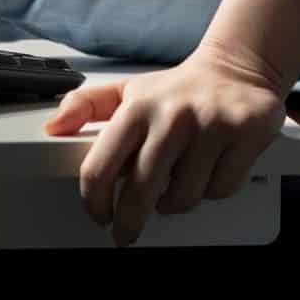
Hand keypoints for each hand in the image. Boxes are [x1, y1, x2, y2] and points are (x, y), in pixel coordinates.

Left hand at [44, 43, 289, 246]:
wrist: (235, 68)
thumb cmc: (177, 89)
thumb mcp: (127, 92)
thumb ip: (85, 106)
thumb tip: (53, 127)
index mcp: (137, 107)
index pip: (100, 167)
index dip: (94, 202)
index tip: (99, 215)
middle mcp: (173, 116)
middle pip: (141, 194)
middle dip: (129, 221)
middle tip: (126, 231)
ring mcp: (211, 124)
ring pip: (184, 198)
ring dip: (176, 201)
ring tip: (177, 181)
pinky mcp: (246, 133)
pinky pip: (219, 190)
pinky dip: (212, 190)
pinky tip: (208, 170)